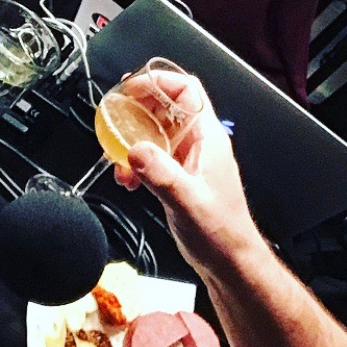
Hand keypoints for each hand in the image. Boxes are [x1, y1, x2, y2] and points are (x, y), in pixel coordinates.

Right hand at [114, 69, 261, 280]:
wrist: (231, 265)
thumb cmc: (223, 235)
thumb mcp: (188, 201)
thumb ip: (161, 174)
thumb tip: (135, 150)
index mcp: (208, 138)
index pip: (186, 90)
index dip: (158, 82)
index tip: (132, 88)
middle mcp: (199, 143)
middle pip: (165, 107)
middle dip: (138, 109)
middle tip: (115, 116)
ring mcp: (188, 160)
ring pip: (155, 132)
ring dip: (133, 139)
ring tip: (118, 156)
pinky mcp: (178, 177)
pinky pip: (152, 155)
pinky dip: (136, 161)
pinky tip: (129, 178)